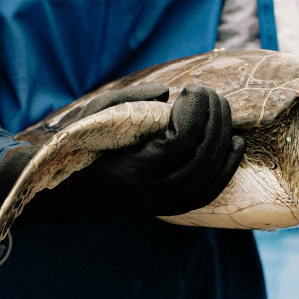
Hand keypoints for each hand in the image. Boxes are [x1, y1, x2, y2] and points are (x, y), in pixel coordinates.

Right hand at [0, 83, 244, 220]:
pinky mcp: (168, 208)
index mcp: (131, 169)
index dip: (196, 111)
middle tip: (212, 94)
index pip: (182, 140)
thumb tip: (169, 93)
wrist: (64, 190)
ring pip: (210, 177)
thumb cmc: (78, 146)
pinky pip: (207, 193)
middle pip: (202, 157)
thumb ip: (131, 99)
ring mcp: (161, 205)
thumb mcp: (96, 115)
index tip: (192, 90)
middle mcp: (150, 193)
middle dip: (216, 120)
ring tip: (224, 113)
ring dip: (225, 141)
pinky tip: (235, 145)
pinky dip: (226, 169)